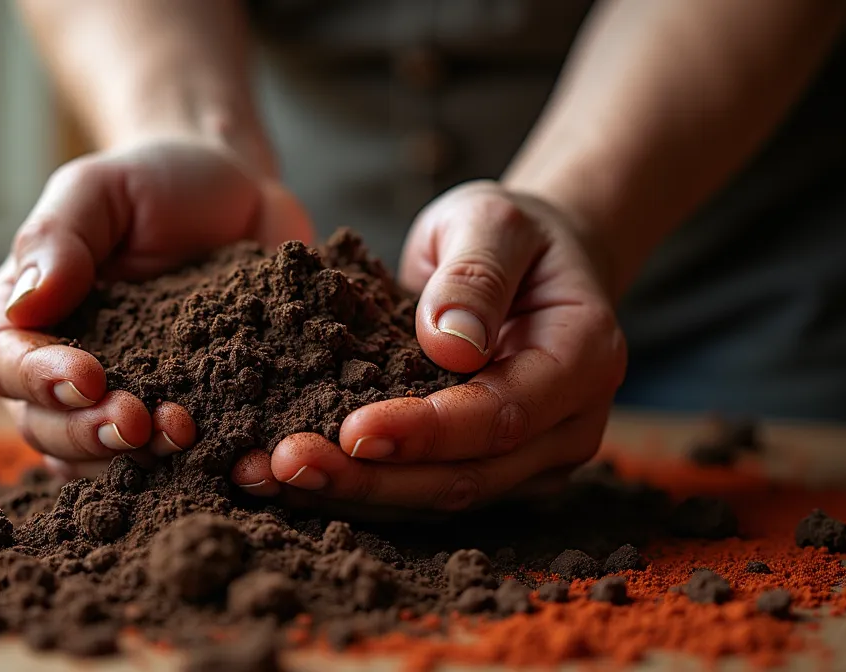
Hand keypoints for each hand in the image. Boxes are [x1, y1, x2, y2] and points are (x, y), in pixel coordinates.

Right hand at [0, 138, 311, 476]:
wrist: (236, 193)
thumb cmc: (154, 182)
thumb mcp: (98, 187)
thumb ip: (58, 237)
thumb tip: (25, 303)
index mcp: (23, 317)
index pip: (6, 363)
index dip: (40, 379)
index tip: (86, 376)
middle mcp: (61, 372)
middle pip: (47, 428)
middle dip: (89, 432)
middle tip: (138, 423)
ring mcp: (122, 400)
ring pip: (104, 460)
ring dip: (138, 461)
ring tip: (184, 438)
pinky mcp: (184, 414)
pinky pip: (178, 462)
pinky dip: (201, 468)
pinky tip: (236, 459)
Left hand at [230, 180, 626, 510]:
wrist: (532, 262)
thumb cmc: (513, 234)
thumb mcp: (495, 221)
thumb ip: (476, 274)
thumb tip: (450, 343)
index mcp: (582, 361)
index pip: (502, 416)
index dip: (427, 431)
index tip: (351, 428)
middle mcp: (566, 428)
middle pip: (466, 479)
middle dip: (370, 479)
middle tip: (283, 464)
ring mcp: (529, 462)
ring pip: (437, 500)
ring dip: (349, 494)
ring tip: (263, 476)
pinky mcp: (486, 473)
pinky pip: (418, 493)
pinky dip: (353, 488)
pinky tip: (286, 476)